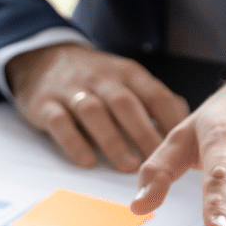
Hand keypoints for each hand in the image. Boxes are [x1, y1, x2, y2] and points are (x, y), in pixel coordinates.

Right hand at [5, 42, 188, 171]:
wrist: (42, 59)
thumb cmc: (94, 79)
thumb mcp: (126, 79)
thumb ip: (154, 100)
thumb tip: (183, 127)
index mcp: (127, 73)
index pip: (154, 93)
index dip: (170, 119)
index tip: (181, 146)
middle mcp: (101, 78)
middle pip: (125, 104)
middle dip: (144, 133)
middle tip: (157, 162)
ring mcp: (72, 90)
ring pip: (94, 112)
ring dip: (113, 140)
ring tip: (128, 166)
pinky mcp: (45, 103)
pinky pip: (59, 122)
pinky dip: (74, 142)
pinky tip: (87, 161)